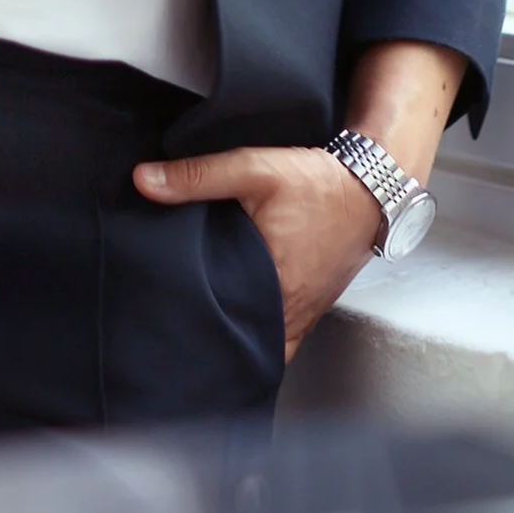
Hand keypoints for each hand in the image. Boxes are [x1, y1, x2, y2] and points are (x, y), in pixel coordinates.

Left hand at [133, 145, 381, 361]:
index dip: (186, 321)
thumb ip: (198, 175)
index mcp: (271, 284)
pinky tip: (234, 322)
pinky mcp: (308, 311)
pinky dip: (256, 334)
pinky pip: (277, 339)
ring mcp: (300, 317)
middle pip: (236, 338)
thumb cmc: (317, 183)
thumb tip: (142, 181)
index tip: (159, 315)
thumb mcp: (254, 168)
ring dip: (231, 337)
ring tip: (194, 328)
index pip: (217, 321)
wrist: (371, 188)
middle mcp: (288, 312)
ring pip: (258, 344)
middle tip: (168, 324)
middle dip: (204, 334)